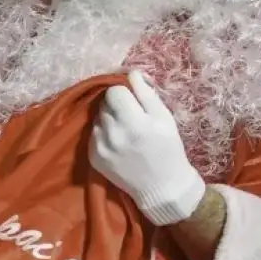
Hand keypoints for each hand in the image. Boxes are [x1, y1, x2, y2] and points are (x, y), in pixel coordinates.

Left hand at [89, 70, 205, 225]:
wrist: (161, 186)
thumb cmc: (168, 148)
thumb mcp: (164, 118)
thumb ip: (146, 94)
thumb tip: (131, 73)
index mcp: (132, 121)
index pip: (113, 92)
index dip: (124, 93)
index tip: (133, 102)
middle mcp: (112, 133)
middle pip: (104, 104)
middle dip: (116, 106)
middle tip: (131, 117)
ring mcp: (100, 147)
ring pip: (97, 118)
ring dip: (108, 120)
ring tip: (125, 131)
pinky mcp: (93, 157)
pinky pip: (93, 134)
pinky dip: (103, 134)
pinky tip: (118, 143)